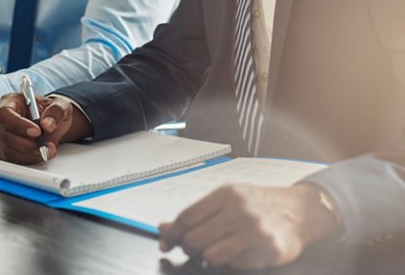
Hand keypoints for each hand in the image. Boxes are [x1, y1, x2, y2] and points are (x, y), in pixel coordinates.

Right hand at [0, 93, 91, 164]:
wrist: (52, 123)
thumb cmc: (51, 111)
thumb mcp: (60, 105)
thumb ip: (55, 112)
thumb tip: (47, 124)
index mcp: (10, 101)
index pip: (5, 113)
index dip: (18, 124)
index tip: (37, 132)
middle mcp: (1, 119)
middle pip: (5, 135)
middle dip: (27, 144)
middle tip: (46, 146)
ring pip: (8, 150)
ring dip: (30, 154)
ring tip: (48, 149)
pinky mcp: (3, 150)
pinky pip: (12, 160)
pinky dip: (28, 159)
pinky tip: (40, 153)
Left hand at [159, 183, 339, 270]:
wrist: (298, 211)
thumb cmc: (257, 204)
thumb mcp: (227, 199)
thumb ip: (197, 213)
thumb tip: (163, 229)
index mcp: (225, 194)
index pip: (187, 216)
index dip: (172, 233)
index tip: (166, 242)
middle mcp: (238, 211)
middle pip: (195, 239)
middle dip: (188, 248)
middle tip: (192, 249)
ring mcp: (253, 232)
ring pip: (210, 256)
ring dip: (207, 258)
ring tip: (213, 252)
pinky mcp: (266, 252)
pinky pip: (233, 266)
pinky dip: (228, 264)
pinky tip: (234, 255)